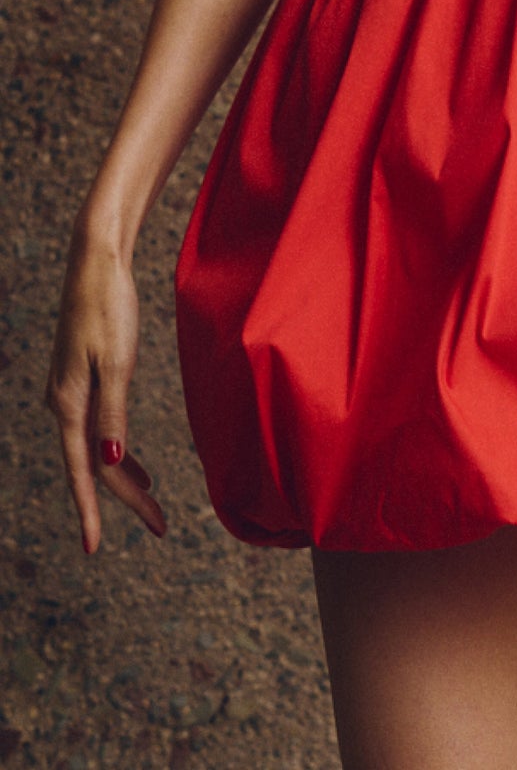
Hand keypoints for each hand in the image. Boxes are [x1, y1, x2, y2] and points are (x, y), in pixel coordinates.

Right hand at [43, 219, 166, 552]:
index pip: (83, 470)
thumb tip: (110, 461)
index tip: (93, 550)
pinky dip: (117, 448)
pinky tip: (132, 460)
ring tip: (153, 504)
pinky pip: (98, 425)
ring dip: (123, 476)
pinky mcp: (82, 376)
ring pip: (96, 446)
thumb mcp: (116, 361)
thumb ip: (112, 411)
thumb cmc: (109, 305)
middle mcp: (63, 401)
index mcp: (68, 402)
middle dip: (125, 499)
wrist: (97, 260)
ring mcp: (71, 389)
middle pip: (93, 464)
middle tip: (159, 527)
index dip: (92, 511)